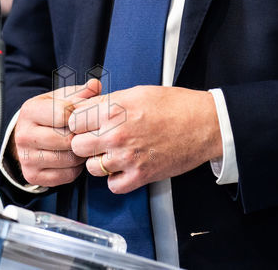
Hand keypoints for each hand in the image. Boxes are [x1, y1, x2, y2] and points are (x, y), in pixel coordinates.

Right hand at [9, 77, 101, 187]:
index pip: (63, 114)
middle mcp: (23, 135)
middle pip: (66, 140)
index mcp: (30, 111)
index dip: (79, 117)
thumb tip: (95, 85)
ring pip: (68, 159)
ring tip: (80, 146)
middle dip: (81, 138)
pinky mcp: (32, 175)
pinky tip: (72, 159)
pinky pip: (66, 176)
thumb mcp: (61, 99)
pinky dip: (75, 169)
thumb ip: (80, 92)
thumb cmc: (49, 115)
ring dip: (80, 155)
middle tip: (86, 135)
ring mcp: (26, 157)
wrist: (28, 137)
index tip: (83, 118)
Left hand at [68, 86, 221, 193]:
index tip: (84, 124)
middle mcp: (117, 135)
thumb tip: (88, 106)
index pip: (73, 121)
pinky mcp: (141, 176)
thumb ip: (109, 101)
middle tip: (94, 140)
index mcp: (114, 110)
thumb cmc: (174, 105)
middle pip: (77, 146)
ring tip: (111, 153)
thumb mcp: (137, 92)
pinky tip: (123, 167)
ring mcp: (128, 157)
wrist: (203, 124)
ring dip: (98, 161)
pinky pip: (112, 186)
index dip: (78, 122)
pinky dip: (115, 179)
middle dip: (83, 142)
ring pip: (92, 168)